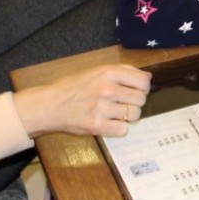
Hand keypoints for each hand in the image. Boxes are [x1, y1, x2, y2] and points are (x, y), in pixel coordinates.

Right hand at [13, 63, 150, 137]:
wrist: (51, 104)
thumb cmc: (74, 86)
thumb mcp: (96, 70)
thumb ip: (123, 71)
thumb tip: (148, 76)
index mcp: (109, 72)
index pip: (143, 81)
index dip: (143, 87)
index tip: (135, 90)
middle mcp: (107, 89)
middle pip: (141, 99)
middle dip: (135, 102)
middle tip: (122, 103)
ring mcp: (102, 108)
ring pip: (134, 115)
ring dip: (128, 115)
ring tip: (115, 112)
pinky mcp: (97, 126)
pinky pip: (123, 129)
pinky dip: (119, 127)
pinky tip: (109, 122)